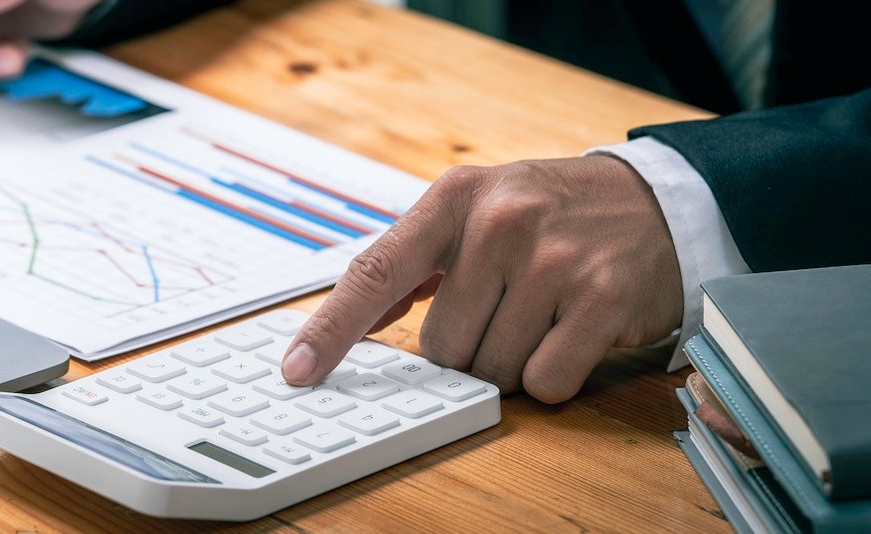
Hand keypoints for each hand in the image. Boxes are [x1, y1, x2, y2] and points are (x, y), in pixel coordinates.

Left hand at [280, 156, 682, 402]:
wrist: (657, 201)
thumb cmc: (551, 213)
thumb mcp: (475, 210)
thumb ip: (412, 264)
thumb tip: (354, 317)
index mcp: (454, 199)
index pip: (375, 272)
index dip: (332, 329)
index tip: (299, 371)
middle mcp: (500, 223)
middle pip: (440, 346)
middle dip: (467, 348)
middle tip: (506, 310)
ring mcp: (554, 260)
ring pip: (491, 369)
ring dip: (511, 362)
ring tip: (542, 315)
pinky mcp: (603, 299)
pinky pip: (545, 381)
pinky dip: (553, 375)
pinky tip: (572, 333)